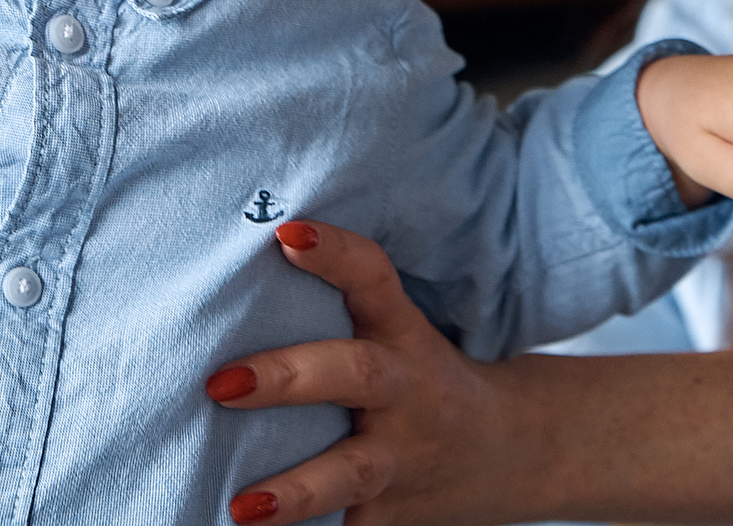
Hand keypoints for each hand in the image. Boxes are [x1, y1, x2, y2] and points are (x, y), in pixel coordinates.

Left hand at [203, 220, 516, 525]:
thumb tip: (220, 294)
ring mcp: (401, 457)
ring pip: (354, 472)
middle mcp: (405, 391)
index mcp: (402, 334)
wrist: (512, 452)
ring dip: (297, 491)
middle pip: (355, 372)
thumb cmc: (420, 379)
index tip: (286, 234)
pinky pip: (346, 525)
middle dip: (287, 377)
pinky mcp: (389, 514)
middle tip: (220, 384)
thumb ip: (332, 316)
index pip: (373, 278)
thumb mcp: (396, 335)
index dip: (335, 253)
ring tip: (244, 507)